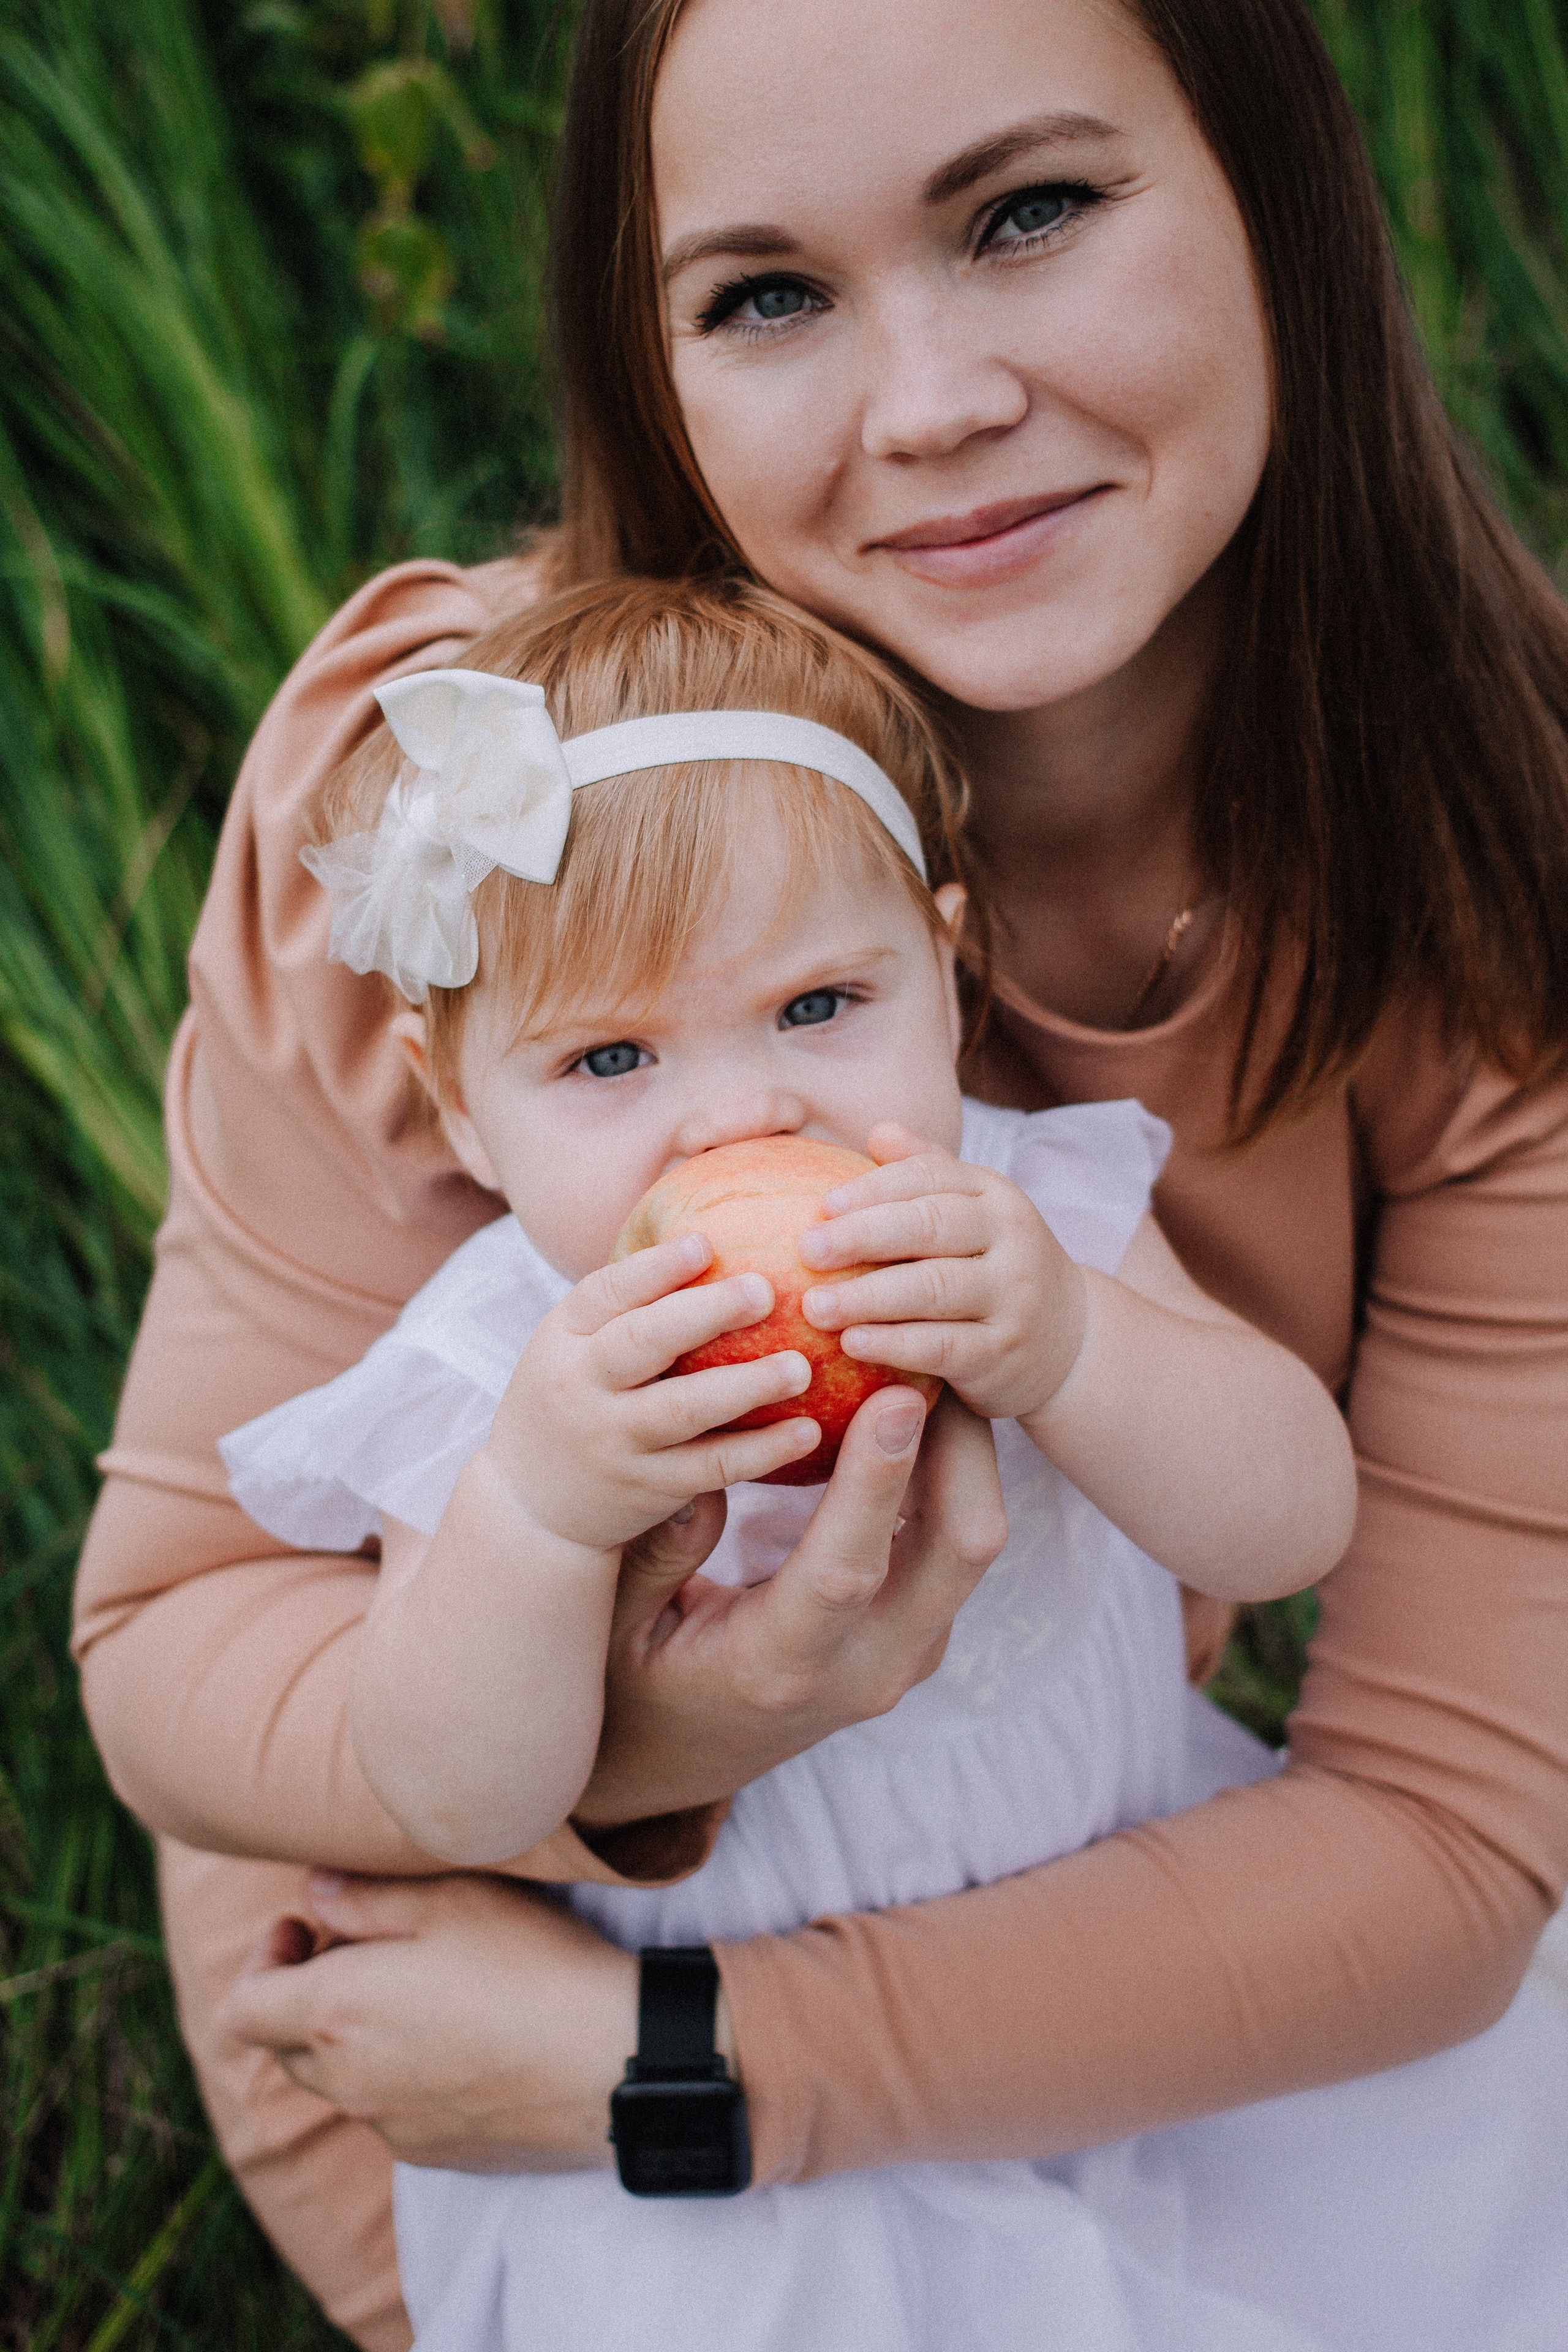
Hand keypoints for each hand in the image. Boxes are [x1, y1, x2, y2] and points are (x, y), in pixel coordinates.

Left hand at [222, 1871, 635, 2172]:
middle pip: (287, 2045)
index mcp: (333, 2016)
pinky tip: (464, 2037)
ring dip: (357, 2034)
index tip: (308, 1925)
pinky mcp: (436, 2152)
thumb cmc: (527, 1965)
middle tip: (368, 1945)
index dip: (261, 1958)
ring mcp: (391, 2126)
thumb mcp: (448, 1899)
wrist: (612, 2061)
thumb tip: (314, 1893)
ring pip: (341, 2080)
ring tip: (423, 1988)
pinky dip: (402, 2072)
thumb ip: (363, 1898)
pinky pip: (391, 2110)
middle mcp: (347, 2084)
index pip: (242, 2007)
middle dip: (310, 1993)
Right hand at [488, 1232, 820, 1549]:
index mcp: (563, 1338)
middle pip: (641, 1343)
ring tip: (801, 1367)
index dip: (656, 1267)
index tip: (707, 1243)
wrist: (531, 1505)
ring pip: (682, 1410)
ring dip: (746, 1386)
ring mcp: (614, 1441)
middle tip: (766, 1290)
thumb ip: (627, 1305)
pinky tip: (808, 1431)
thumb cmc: (574, 1399)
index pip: (606, 1293)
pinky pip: (711, 1467)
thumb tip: (711, 1237)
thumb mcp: (574, 1346)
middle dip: (704, 1314)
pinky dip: (761, 1451)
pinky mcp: (649, 1488)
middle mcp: (582, 1387)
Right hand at [573, 1383, 1006, 1827]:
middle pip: (956, 1549)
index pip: (847, 1570)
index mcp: (781, 1667)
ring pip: (970, 1542)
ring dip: (964, 1451)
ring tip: (935, 1363)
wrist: (682, 1763)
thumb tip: (698, 1474)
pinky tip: (923, 1409)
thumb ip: (651, 1559)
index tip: (896, 1397)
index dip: (877, 1482)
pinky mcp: (919, 1631)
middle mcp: (866, 1668)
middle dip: (960, 1445)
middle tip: (934, 1353)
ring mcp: (904, 1653)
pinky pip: (954, 1542)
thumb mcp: (613, 1631)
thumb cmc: (635, 1688)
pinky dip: (951, 1473)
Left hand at [797, 1122, 1087, 1422]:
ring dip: (869, 1297)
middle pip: (931, 1226)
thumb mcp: (973, 1212)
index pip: (930, 1178)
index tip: (822, 1206)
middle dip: (864, 1236)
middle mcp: (1010, 1238)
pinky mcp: (1003, 1353)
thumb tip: (878, 1131)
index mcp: (993, 1194)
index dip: (874, 1189)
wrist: (1068, 1339)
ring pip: (935, 1289)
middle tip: (807, 1249)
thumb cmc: (993, 1265)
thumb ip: (926, 1174)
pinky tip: (852, 1343)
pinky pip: (943, 1346)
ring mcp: (1012, 1297)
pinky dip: (895, 1344)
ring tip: (815, 1306)